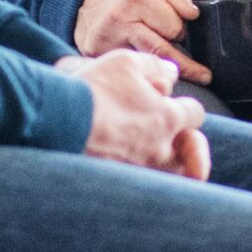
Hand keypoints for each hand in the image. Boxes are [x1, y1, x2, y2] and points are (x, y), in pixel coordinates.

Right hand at [56, 51, 212, 178]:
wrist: (56, 120)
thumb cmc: (92, 89)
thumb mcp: (126, 62)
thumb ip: (155, 67)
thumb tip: (172, 74)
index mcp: (168, 118)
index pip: (195, 114)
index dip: (185, 108)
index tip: (168, 104)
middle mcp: (159, 149)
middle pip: (191, 153)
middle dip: (189, 145)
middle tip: (173, 139)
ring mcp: (140, 172)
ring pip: (170, 177)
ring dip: (167, 165)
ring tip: (152, 156)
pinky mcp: (118, 186)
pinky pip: (141, 190)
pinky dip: (140, 181)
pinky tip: (126, 169)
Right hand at [75, 0, 210, 83]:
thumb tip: (193, 14)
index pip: (173, 27)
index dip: (180, 31)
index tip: (180, 33)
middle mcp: (120, 20)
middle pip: (161, 50)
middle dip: (184, 64)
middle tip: (201, 73)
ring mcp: (107, 40)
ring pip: (145, 64)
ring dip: (160, 68)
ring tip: (171, 72)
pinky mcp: (97, 54)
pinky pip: (127, 69)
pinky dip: (140, 72)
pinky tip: (143, 69)